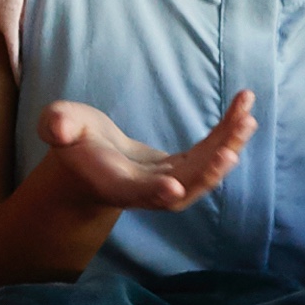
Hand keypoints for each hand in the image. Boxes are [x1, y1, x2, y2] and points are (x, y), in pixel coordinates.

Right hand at [34, 92, 254, 213]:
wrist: (91, 157)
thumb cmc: (73, 139)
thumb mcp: (60, 125)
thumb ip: (58, 125)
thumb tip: (56, 126)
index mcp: (115, 184)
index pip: (135, 194)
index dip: (154, 193)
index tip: (173, 188)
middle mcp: (147, 190)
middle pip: (182, 190)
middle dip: (207, 173)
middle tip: (231, 150)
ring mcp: (168, 181)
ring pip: (203, 173)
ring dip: (227, 149)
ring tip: (248, 119)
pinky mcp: (183, 168)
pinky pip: (210, 153)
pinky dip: (228, 134)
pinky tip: (245, 110)